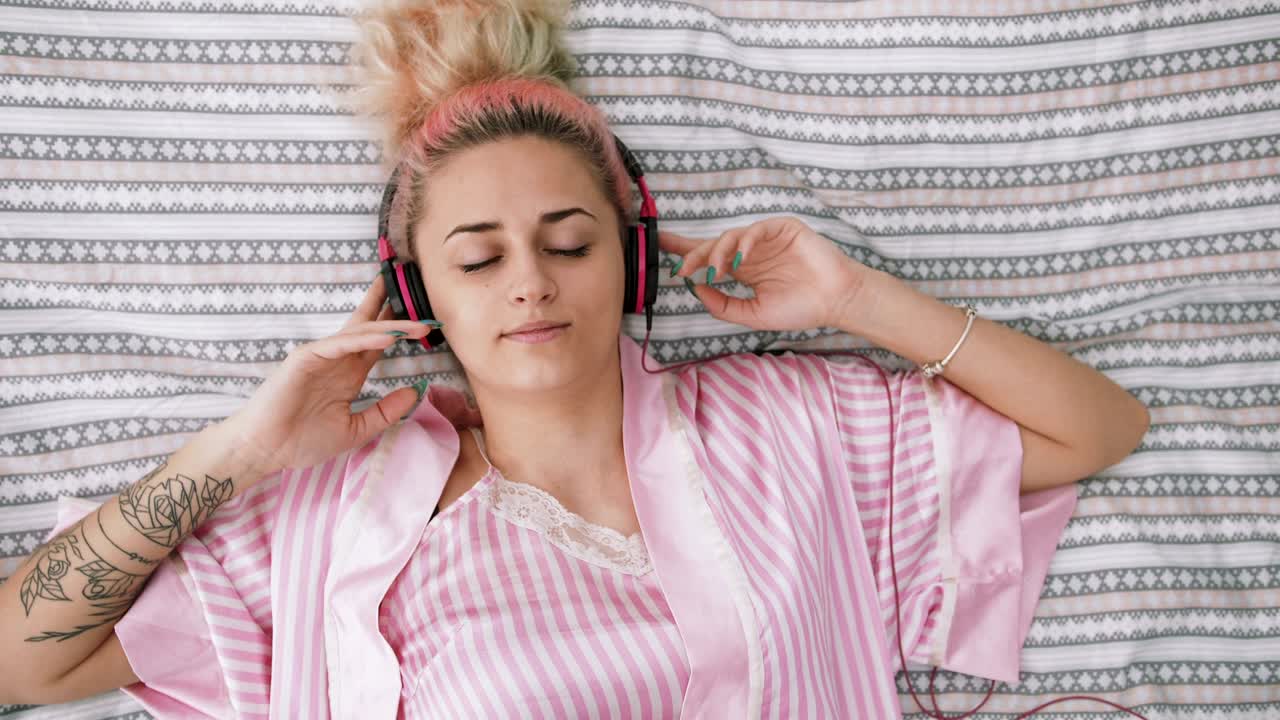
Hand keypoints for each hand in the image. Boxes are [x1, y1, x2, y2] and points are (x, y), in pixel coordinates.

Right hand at [220, 273, 442, 474]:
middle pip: (369, 327)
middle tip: (421, 297)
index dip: (400, 331)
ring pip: (360, 333)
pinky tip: (388, 335)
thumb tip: (415, 391)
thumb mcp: (356, 429)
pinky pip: (340, 343)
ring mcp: (321, 356)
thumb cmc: (303, 441)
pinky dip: (364, 338)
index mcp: (348, 374)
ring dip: (389, 324)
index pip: (377, 344)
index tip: (427, 323)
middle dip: (393, 311)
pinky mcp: (306, 357)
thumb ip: (385, 411)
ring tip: (418, 322)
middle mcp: (337, 360)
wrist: (266, 451)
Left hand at [660, 216, 870, 330]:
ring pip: (731, 236)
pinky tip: (739, 259)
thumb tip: (695, 289)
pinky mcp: (783, 229)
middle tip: (682, 267)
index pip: (708, 257)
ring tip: (713, 271)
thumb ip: (723, 305)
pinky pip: (757, 230)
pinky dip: (745, 242)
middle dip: (694, 253)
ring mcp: (766, 239)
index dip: (685, 252)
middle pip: (713, 244)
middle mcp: (750, 252)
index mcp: (743, 270)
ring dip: (718, 252)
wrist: (834, 302)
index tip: (660, 249)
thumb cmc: (799, 308)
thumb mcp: (752, 314)